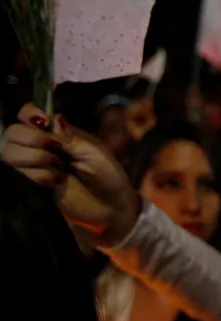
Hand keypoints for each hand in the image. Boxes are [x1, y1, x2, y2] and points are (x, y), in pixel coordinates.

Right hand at [0, 104, 139, 243]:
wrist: (110, 206)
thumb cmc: (109, 175)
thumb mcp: (94, 152)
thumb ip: (70, 138)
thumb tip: (52, 118)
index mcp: (59, 133)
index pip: (29, 114)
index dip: (29, 114)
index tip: (42, 122)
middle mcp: (43, 146)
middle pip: (13, 132)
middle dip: (30, 138)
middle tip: (55, 151)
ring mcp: (36, 166)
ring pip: (10, 153)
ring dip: (34, 158)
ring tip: (58, 167)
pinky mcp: (34, 185)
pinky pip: (22, 174)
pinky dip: (39, 176)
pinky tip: (58, 181)